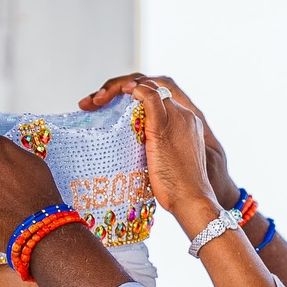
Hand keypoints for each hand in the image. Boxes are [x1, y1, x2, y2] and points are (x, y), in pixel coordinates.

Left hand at [81, 73, 239, 209]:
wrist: (192, 199)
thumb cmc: (178, 191)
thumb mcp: (166, 164)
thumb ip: (153, 151)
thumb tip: (131, 154)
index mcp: (187, 124)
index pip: (159, 98)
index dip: (134, 97)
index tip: (110, 108)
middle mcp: (184, 115)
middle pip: (152, 88)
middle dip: (121, 89)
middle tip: (94, 102)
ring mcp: (175, 118)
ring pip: (148, 87)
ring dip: (119, 88)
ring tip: (98, 99)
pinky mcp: (163, 124)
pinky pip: (148, 95)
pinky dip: (132, 90)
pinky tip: (116, 94)